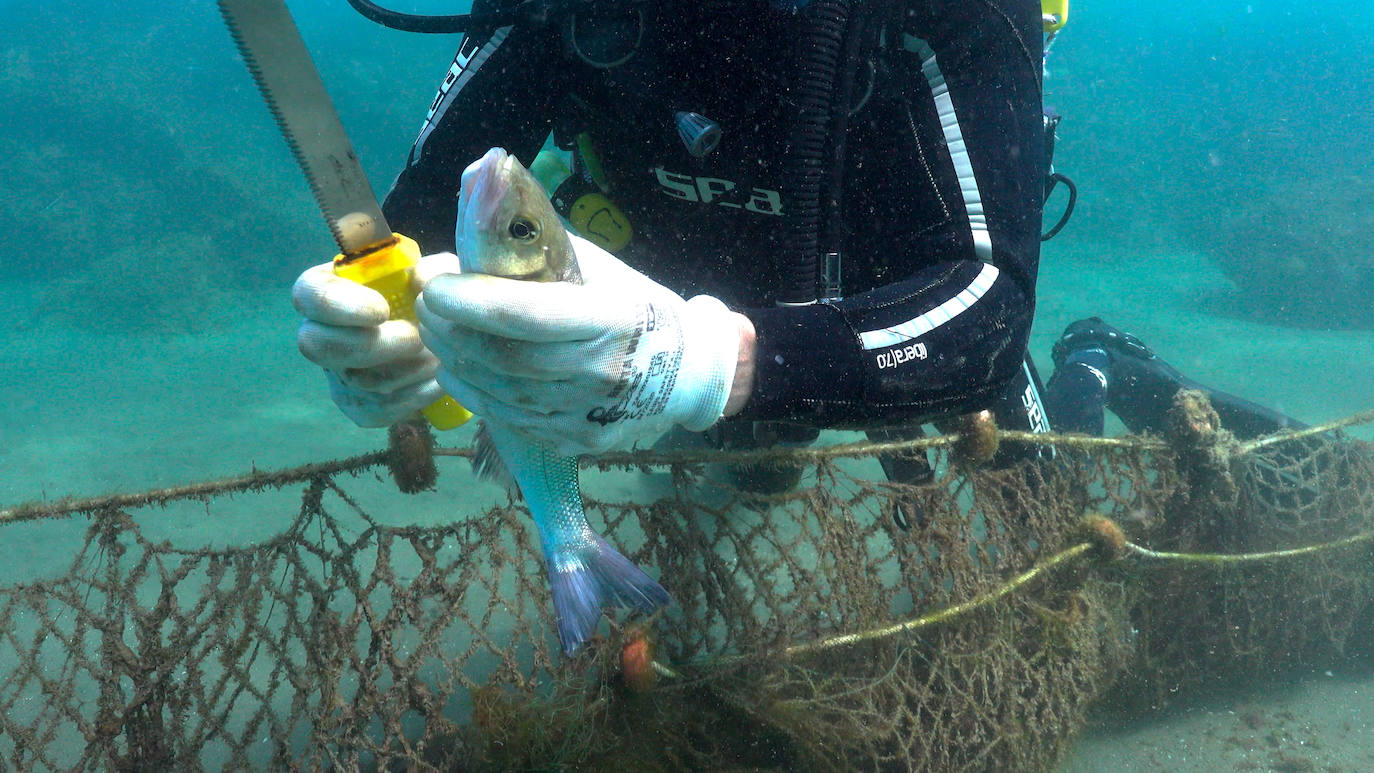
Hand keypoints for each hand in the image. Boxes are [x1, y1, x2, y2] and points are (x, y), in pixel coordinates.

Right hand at [293, 253, 460, 426]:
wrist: (450, 339)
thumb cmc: (436, 296)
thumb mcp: (441, 274)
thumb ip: (433, 271)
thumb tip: (420, 280)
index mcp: (332, 288)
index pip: (310, 294)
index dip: (339, 305)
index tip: (382, 310)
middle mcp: (323, 332)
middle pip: (317, 345)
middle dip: (372, 345)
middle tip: (415, 339)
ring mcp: (337, 373)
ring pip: (355, 381)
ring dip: (404, 370)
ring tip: (438, 358)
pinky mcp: (357, 405)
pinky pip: (374, 410)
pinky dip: (412, 398)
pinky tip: (437, 383)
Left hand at [415, 235, 741, 454]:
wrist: (686, 374)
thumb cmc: (634, 308)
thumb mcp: (598, 266)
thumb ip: (536, 246)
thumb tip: (468, 215)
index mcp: (614, 319)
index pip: (529, 314)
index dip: (473, 301)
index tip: (435, 285)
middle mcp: (604, 373)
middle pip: (507, 358)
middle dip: (454, 331)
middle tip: (427, 306)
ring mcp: (590, 415)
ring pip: (501, 393)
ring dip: (456, 361)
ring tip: (437, 333)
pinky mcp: (576, 442)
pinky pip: (511, 420)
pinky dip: (474, 393)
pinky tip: (457, 369)